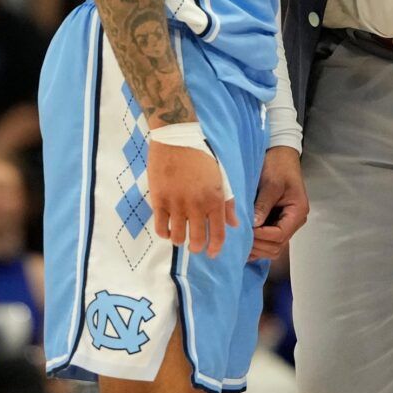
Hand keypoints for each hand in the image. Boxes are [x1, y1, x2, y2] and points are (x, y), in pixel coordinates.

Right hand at [148, 134, 237, 257]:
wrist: (176, 138)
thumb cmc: (201, 156)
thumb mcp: (220, 177)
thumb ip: (227, 202)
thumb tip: (234, 224)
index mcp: (214, 199)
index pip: (218, 233)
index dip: (215, 247)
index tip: (212, 254)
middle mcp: (196, 205)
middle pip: (197, 239)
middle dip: (198, 248)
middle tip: (196, 247)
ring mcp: (176, 204)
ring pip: (177, 237)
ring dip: (180, 241)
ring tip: (181, 237)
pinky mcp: (159, 200)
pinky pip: (161, 227)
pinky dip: (164, 233)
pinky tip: (167, 230)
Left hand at [249, 147, 308, 261]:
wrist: (281, 156)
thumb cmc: (278, 166)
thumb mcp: (271, 184)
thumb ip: (263, 205)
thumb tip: (254, 225)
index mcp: (297, 211)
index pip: (280, 234)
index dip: (262, 236)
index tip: (247, 230)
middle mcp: (294, 221)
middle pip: (277, 245)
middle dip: (258, 244)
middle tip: (240, 237)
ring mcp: (285, 223)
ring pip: (272, 247)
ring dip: (257, 247)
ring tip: (240, 240)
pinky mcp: (276, 222)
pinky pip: (268, 241)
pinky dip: (256, 245)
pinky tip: (243, 242)